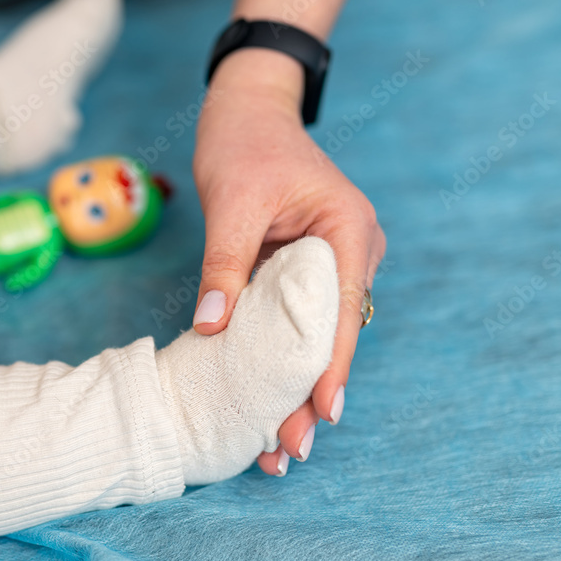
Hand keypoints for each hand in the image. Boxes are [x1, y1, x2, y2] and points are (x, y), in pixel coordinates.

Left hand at [192, 50, 385, 473]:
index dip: (330, 366)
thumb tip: (210, 329)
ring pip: (316, 334)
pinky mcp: (306, 270)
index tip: (321, 413)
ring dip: (296, 383)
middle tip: (290, 450)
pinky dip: (281, 356)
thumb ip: (224, 265)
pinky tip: (266, 397)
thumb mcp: (231, 202)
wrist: (246, 110)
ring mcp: (332, 263)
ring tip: (279, 442)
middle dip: (311, 392)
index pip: (342, 311)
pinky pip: (297, 320)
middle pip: (332, 334)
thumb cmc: (243, 143)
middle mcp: (351, 251)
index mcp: (348, 231)